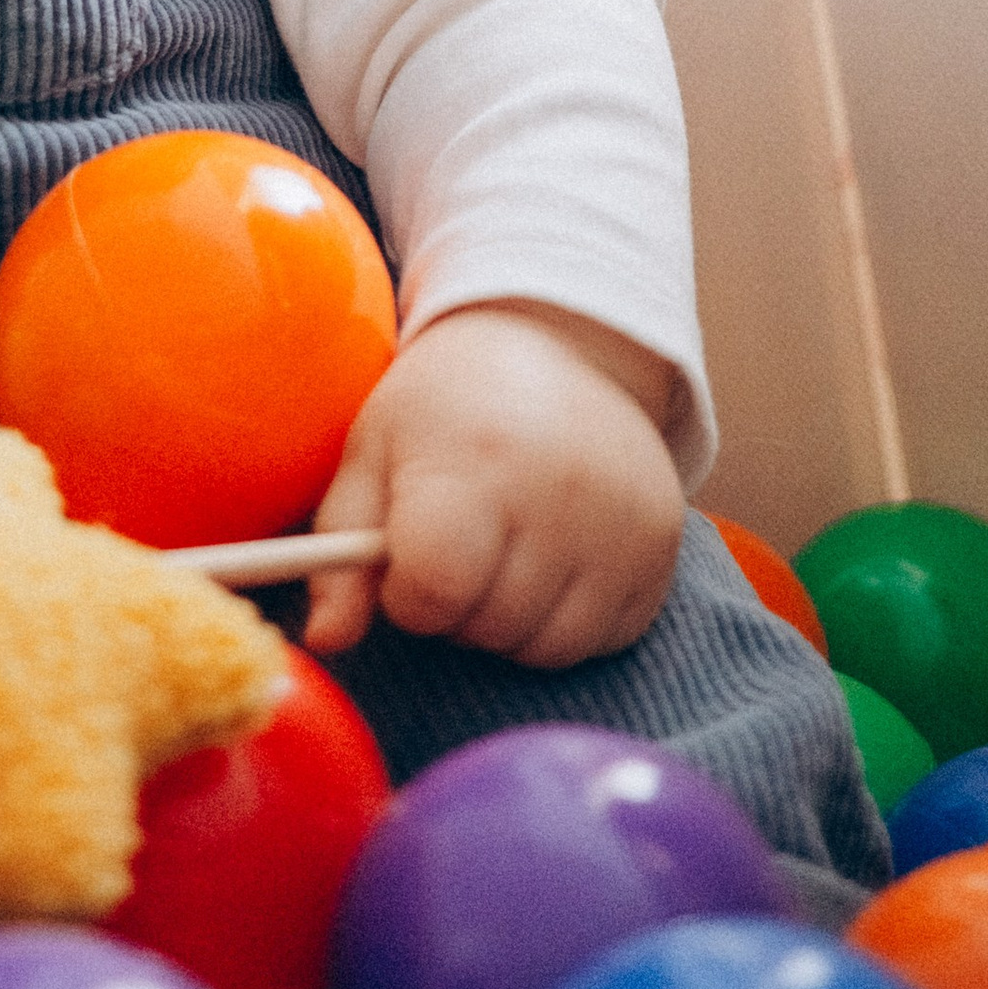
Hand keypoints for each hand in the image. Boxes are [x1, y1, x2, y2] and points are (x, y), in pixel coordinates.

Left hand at [304, 300, 685, 672]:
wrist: (558, 341)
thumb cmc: (446, 405)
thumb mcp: (372, 454)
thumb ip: (340, 557)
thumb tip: (324, 641)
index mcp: (475, 464)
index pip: (432, 592)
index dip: (409, 593)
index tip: (411, 557)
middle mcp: (559, 495)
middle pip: (487, 627)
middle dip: (458, 607)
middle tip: (462, 545)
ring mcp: (622, 524)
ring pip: (546, 647)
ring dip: (512, 622)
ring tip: (507, 551)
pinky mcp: (664, 548)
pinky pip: (603, 638)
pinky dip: (569, 618)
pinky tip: (556, 558)